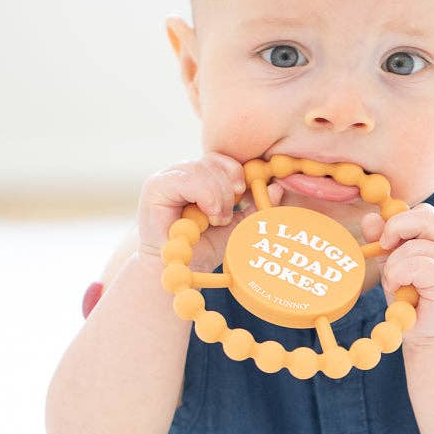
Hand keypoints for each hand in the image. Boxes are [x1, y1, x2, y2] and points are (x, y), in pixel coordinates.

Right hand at [138, 152, 284, 271]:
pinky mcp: (156, 186)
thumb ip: (253, 207)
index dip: (237, 173)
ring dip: (219, 197)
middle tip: (226, 217)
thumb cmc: (204, 249)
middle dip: (229, 189)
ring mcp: (168, 177)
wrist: (179, 273)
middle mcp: (182, 172)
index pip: (222, 159)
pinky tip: (208, 215)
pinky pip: (189, 178)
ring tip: (216, 220)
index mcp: (200, 177)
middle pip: (215, 161)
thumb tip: (277, 187)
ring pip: (204, 168)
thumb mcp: (235, 226)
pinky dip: (206, 197)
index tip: (243, 194)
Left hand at [360, 203, 433, 348]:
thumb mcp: (394, 266)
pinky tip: (402, 290)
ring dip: (394, 267)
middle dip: (395, 230)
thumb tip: (370, 218)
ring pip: (412, 247)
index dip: (398, 222)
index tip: (384, 242)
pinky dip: (399, 276)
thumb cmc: (413, 302)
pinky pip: (415, 265)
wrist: (431, 337)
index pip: (423, 213)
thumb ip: (384, 242)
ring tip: (398, 285)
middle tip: (383, 250)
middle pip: (423, 217)